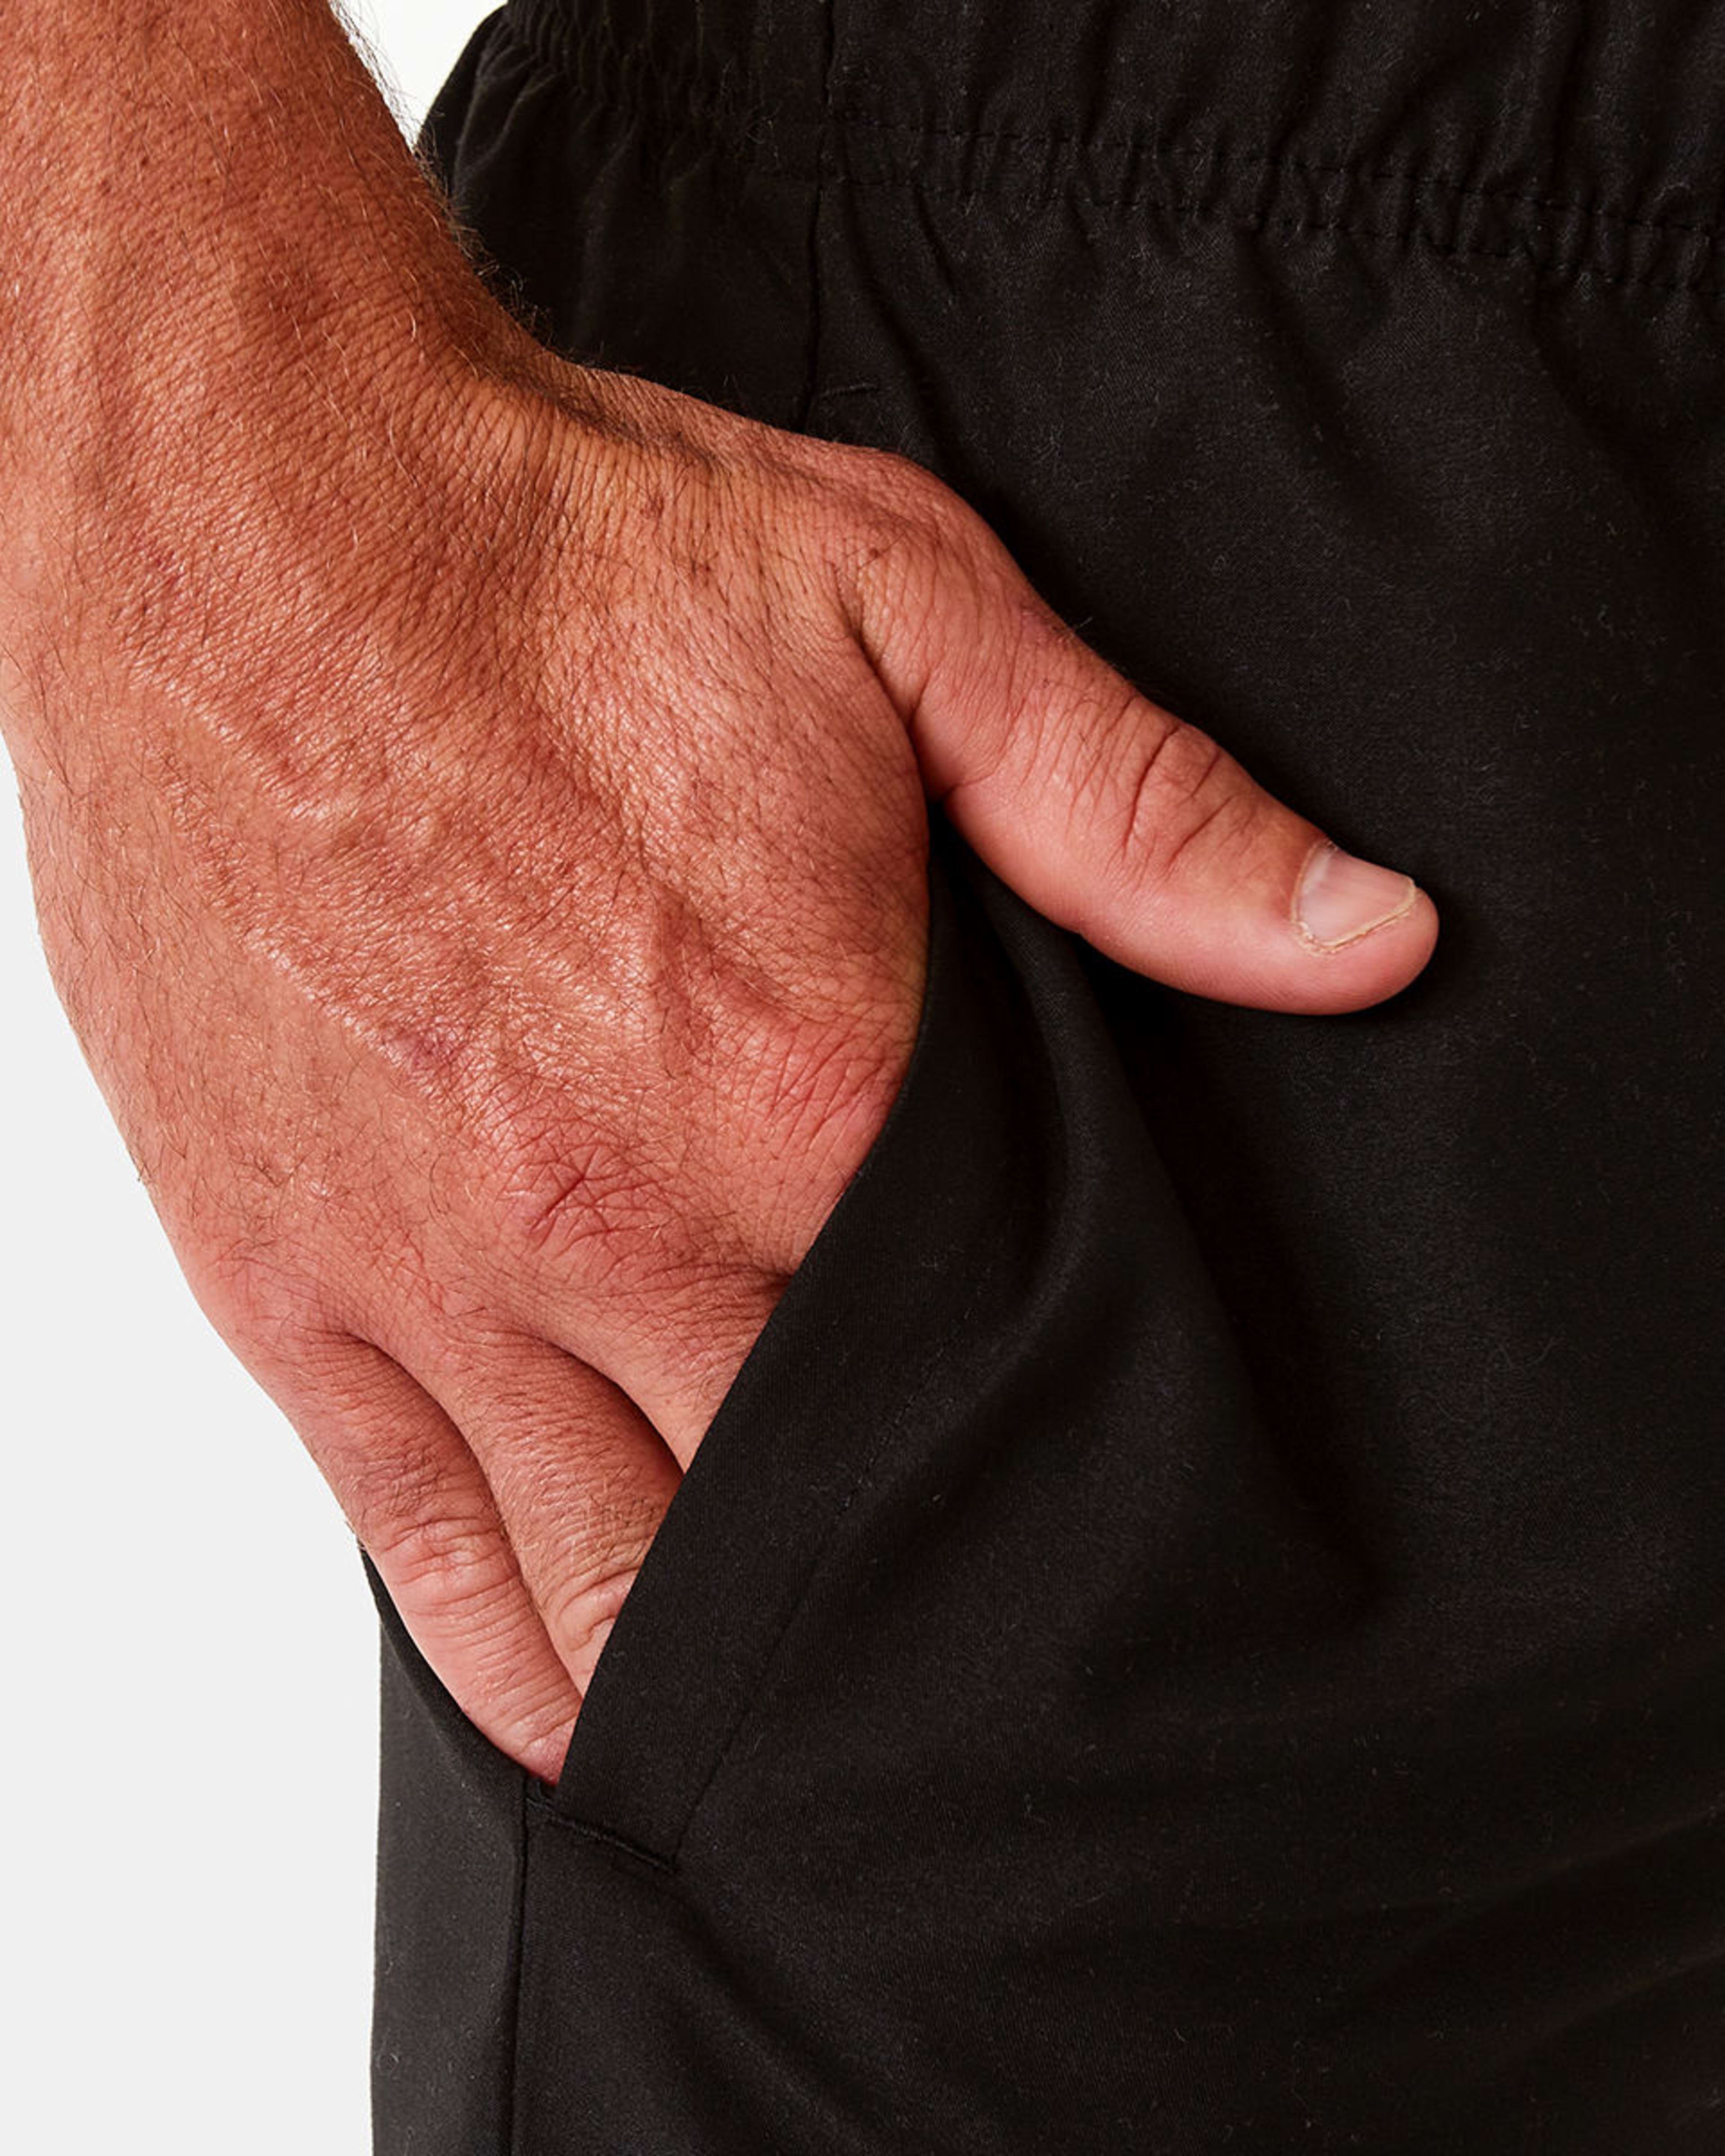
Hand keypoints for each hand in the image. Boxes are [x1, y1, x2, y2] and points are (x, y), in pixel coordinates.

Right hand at [3, 327, 1435, 1778]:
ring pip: (608, 1591)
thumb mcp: (909, 619)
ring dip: (709, 1683)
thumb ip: (1142, 814)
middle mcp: (613, 1218)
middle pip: (801, 1513)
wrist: (255, 514)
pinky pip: (417, 1553)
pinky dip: (514, 1661)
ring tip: (798, 1729)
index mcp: (795, 1086)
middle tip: (968, 1657)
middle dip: (891, 1598)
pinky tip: (589, 1710)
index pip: (977, 1372)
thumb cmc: (562, 558)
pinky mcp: (284, 1282)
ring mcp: (429, 1272)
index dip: (1049, 1457)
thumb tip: (1367, 940)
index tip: (1092, 1508)